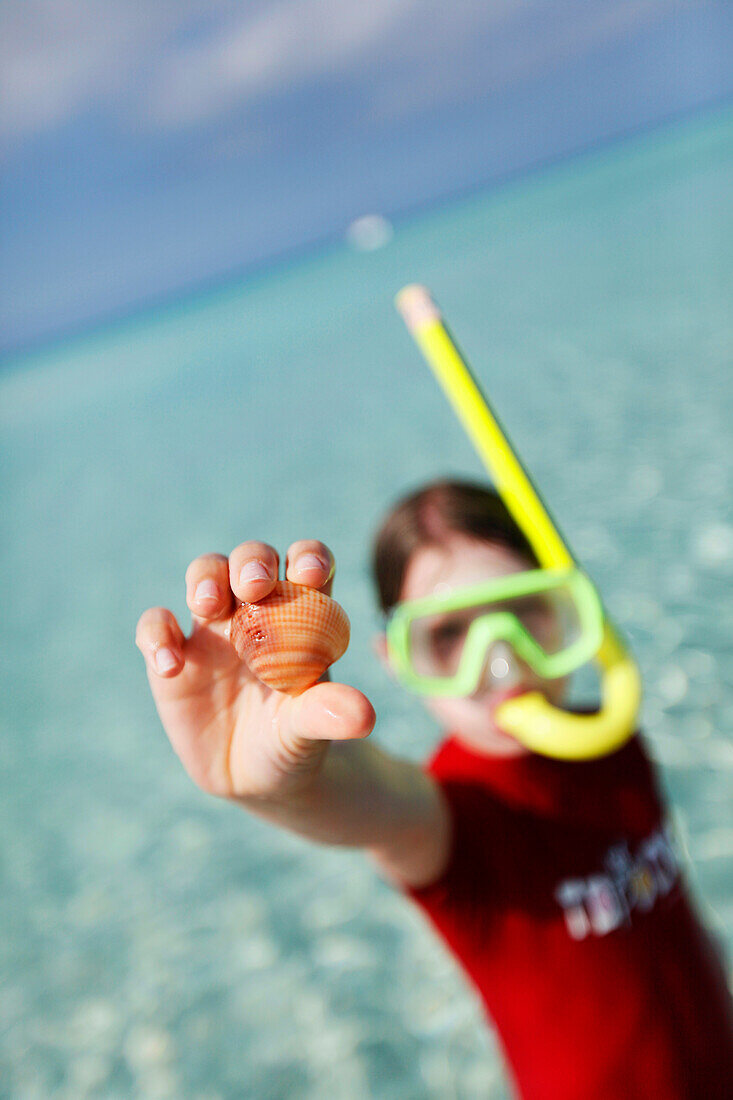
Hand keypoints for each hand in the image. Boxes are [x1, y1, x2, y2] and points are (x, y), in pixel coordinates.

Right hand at [136, 540, 374, 800]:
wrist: (256, 779)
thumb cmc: (295, 740)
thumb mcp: (311, 729)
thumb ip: (329, 714)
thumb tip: (365, 716)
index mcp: (301, 614)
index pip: (307, 565)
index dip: (309, 557)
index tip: (309, 572)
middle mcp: (256, 609)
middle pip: (251, 560)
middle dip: (252, 561)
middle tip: (254, 585)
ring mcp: (212, 628)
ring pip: (204, 576)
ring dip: (205, 580)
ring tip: (209, 605)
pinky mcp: (173, 654)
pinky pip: (155, 628)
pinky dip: (156, 636)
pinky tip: (170, 665)